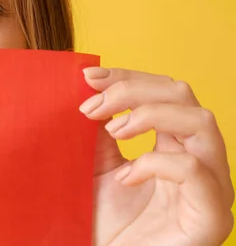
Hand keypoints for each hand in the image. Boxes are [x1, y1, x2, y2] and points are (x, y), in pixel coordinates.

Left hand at [80, 67, 233, 245]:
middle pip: (183, 95)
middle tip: (92, 105)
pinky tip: (127, 177)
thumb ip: (100, 132)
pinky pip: (195, 170)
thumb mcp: (97, 167)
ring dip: (149, 114)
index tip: (88, 76)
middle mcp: (199, 160)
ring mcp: (211, 187)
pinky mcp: (211, 216)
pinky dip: (156, 163)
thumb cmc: (106, 224)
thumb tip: (90, 89)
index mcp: (174, 145)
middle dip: (133, 89)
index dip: (128, 77)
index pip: (164, 91)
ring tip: (112, 131)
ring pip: (201, 121)